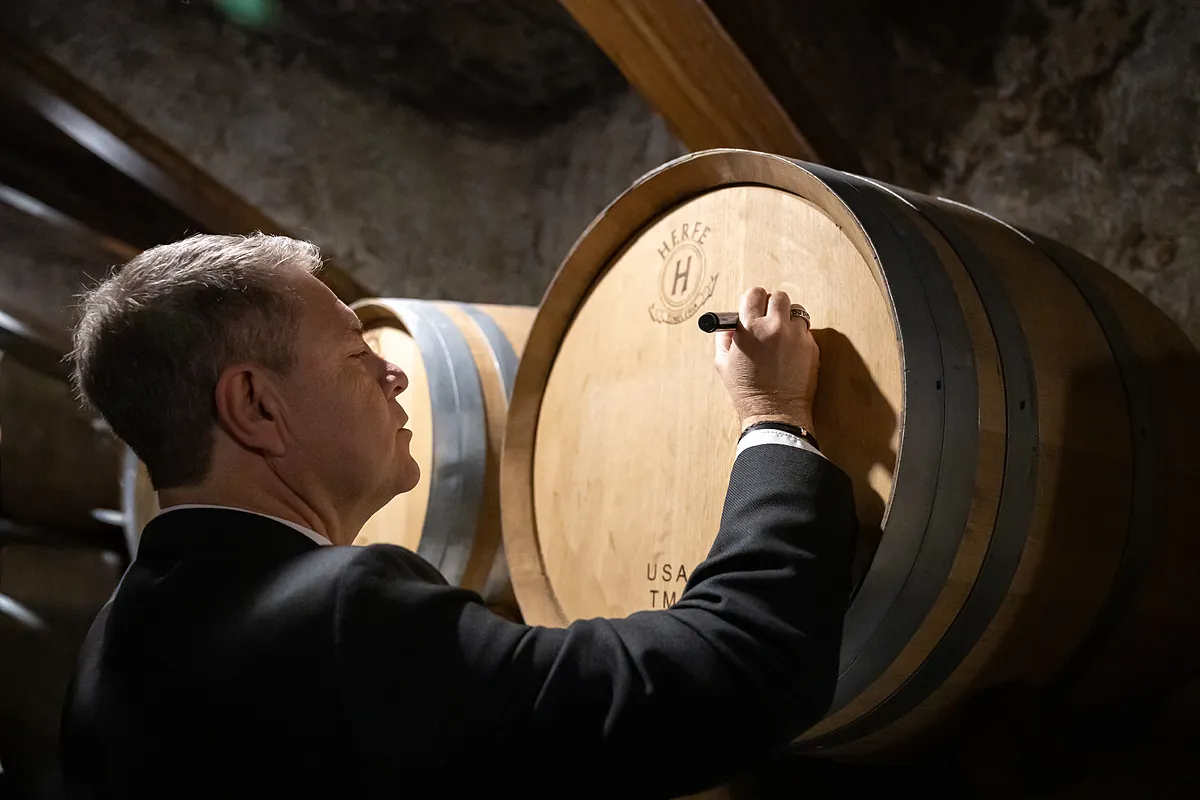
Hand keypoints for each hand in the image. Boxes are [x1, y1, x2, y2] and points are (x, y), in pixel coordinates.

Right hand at [714, 287, 819, 432]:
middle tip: (768, 318)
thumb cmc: (747, 391)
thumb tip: (732, 325)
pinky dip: (797, 337)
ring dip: (788, 320)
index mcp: (751, 328)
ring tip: (780, 337)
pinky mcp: (812, 347)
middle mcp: (775, 328)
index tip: (753, 306)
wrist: (775, 412)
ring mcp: (797, 337)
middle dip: (772, 305)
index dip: (753, 299)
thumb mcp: (723, 363)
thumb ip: (725, 337)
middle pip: (779, 297)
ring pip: (796, 312)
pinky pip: (805, 332)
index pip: (754, 293)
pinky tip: (788, 353)